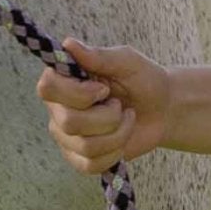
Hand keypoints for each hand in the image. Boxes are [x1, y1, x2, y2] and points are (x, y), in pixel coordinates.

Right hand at [40, 42, 177, 173]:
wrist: (163, 109)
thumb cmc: (143, 80)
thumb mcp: (126, 61)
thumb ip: (99, 56)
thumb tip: (68, 44)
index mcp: (63, 80)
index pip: (47, 88)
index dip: (76, 93)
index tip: (103, 89)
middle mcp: (58, 109)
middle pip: (69, 122)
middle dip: (107, 117)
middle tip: (120, 105)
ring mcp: (67, 137)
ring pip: (85, 146)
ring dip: (117, 134)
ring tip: (126, 120)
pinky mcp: (80, 159)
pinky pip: (90, 165)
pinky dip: (114, 153)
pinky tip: (122, 140)